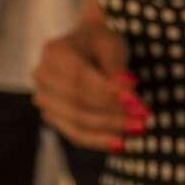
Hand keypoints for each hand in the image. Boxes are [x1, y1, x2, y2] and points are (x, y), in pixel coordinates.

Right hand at [32, 23, 147, 152]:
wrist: (85, 46)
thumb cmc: (100, 42)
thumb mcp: (112, 45)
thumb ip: (116, 70)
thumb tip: (127, 96)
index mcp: (54, 52)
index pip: (80, 80)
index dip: (108, 94)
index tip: (137, 103)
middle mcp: (42, 75)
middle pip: (77, 103)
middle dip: (112, 114)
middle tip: (143, 119)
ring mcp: (43, 97)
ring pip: (76, 122)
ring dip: (108, 129)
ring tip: (136, 129)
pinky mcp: (52, 115)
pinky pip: (74, 133)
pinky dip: (98, 140)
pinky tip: (119, 142)